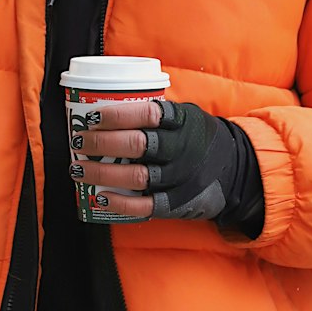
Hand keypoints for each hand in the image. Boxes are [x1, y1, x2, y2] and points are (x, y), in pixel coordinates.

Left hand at [71, 99, 243, 219]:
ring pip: (135, 176)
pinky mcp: (176, 203)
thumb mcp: (187, 116)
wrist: (234, 172)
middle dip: (101, 143)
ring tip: (78, 168)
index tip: (92, 116)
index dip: (117, 115)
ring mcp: (179, 178)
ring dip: (101, 173)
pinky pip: (144, 206)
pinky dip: (118, 203)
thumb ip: (157, 113)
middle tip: (79, 141)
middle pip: (136, 145)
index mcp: (183, 121)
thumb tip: (107, 104)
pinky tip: (98, 197)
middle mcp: (181, 149)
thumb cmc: (198, 138)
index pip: (147, 114)